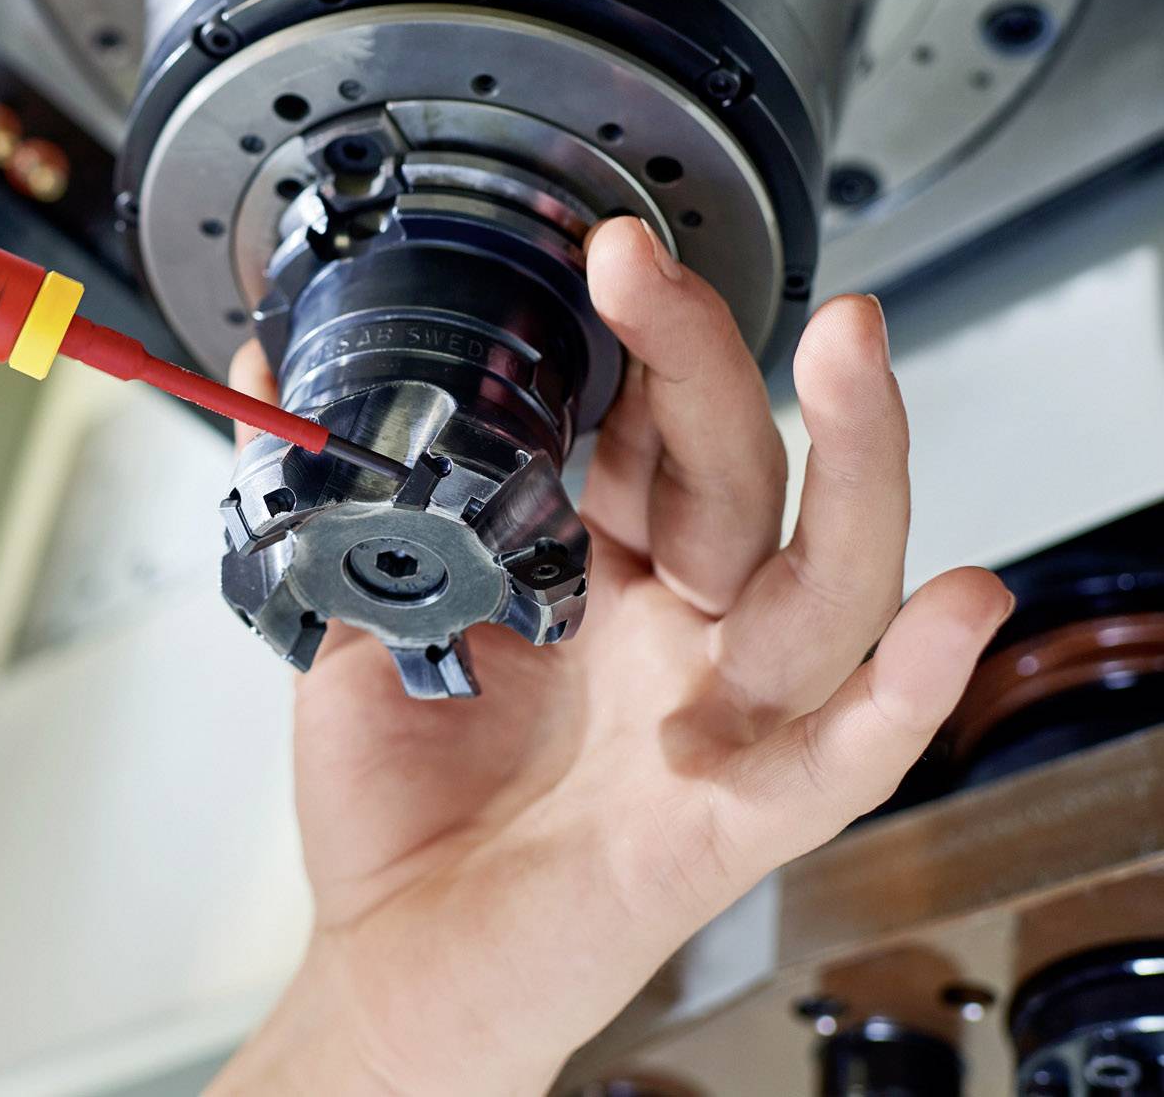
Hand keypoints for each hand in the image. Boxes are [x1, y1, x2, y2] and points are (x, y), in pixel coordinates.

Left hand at [211, 216, 1011, 1096]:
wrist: (399, 960)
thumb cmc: (401, 806)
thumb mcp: (349, 621)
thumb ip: (320, 501)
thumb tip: (261, 377)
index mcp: (603, 579)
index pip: (650, 436)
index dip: (637, 347)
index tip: (599, 256)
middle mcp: (677, 635)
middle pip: (733, 475)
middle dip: (704, 359)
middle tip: (643, 263)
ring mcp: (715, 719)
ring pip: (824, 584)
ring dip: (854, 466)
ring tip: (848, 353)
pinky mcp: (728, 821)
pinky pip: (842, 757)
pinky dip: (908, 688)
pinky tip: (956, 606)